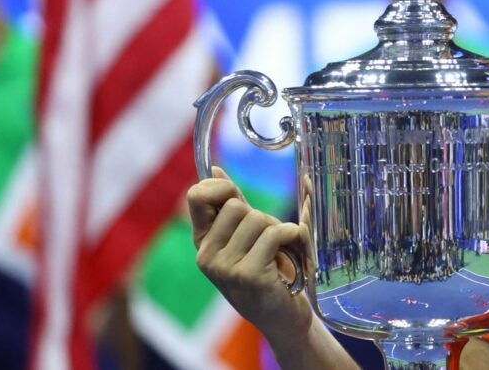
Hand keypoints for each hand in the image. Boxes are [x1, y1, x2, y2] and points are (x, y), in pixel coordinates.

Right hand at [186, 167, 312, 338]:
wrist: (283, 318)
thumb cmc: (267, 272)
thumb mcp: (246, 237)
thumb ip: (232, 206)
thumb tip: (214, 170)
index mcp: (202, 243)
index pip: (196, 197)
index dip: (222, 188)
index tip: (238, 197)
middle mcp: (206, 256)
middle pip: (237, 206)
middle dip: (263, 217)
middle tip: (271, 243)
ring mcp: (225, 268)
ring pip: (258, 219)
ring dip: (280, 231)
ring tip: (280, 255)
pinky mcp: (248, 275)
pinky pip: (276, 234)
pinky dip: (292, 238)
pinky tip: (292, 258)